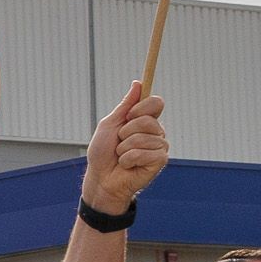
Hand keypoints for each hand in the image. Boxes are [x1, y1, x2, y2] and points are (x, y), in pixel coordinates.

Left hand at [81, 79, 170, 212]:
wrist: (101, 178)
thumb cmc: (103, 153)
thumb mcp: (110, 124)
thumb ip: (125, 105)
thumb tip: (138, 84)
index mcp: (145, 120)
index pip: (156, 102)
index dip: (142, 107)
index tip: (128, 116)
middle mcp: (155, 132)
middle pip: (148, 120)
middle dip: (126, 131)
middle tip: (120, 141)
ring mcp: (159, 146)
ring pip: (144, 137)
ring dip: (125, 147)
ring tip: (122, 155)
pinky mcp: (160, 161)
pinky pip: (145, 153)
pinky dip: (129, 159)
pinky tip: (127, 165)